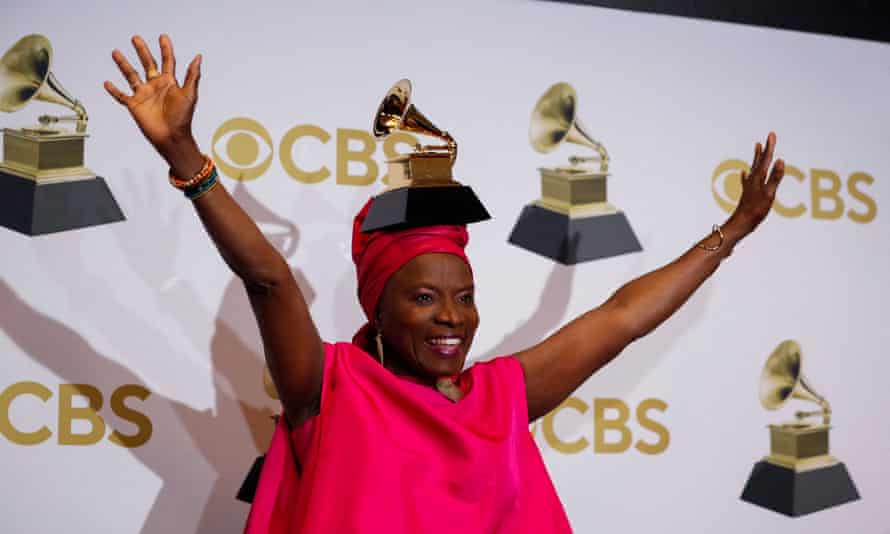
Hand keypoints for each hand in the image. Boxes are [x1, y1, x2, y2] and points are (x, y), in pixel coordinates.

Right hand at [105, 35, 203, 176]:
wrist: (172, 137)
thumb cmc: (183, 117)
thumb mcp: (189, 94)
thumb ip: (192, 75)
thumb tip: (198, 56)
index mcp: (170, 82)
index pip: (168, 61)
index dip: (166, 49)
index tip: (163, 37)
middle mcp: (156, 86)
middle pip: (147, 64)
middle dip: (142, 51)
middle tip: (135, 38)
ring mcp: (144, 95)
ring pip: (131, 75)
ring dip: (123, 64)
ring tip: (115, 52)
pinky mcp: (134, 105)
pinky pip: (121, 96)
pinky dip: (114, 90)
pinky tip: (107, 83)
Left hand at [727, 132, 784, 235]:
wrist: (741, 223)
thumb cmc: (756, 210)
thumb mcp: (769, 193)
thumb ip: (775, 177)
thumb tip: (780, 160)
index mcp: (759, 178)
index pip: (766, 159)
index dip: (770, 147)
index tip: (771, 134)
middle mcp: (752, 179)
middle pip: (760, 161)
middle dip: (765, 149)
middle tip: (768, 137)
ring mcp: (749, 186)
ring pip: (754, 167)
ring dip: (757, 157)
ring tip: (757, 147)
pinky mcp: (747, 193)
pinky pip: (747, 180)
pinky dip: (747, 174)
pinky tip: (744, 173)